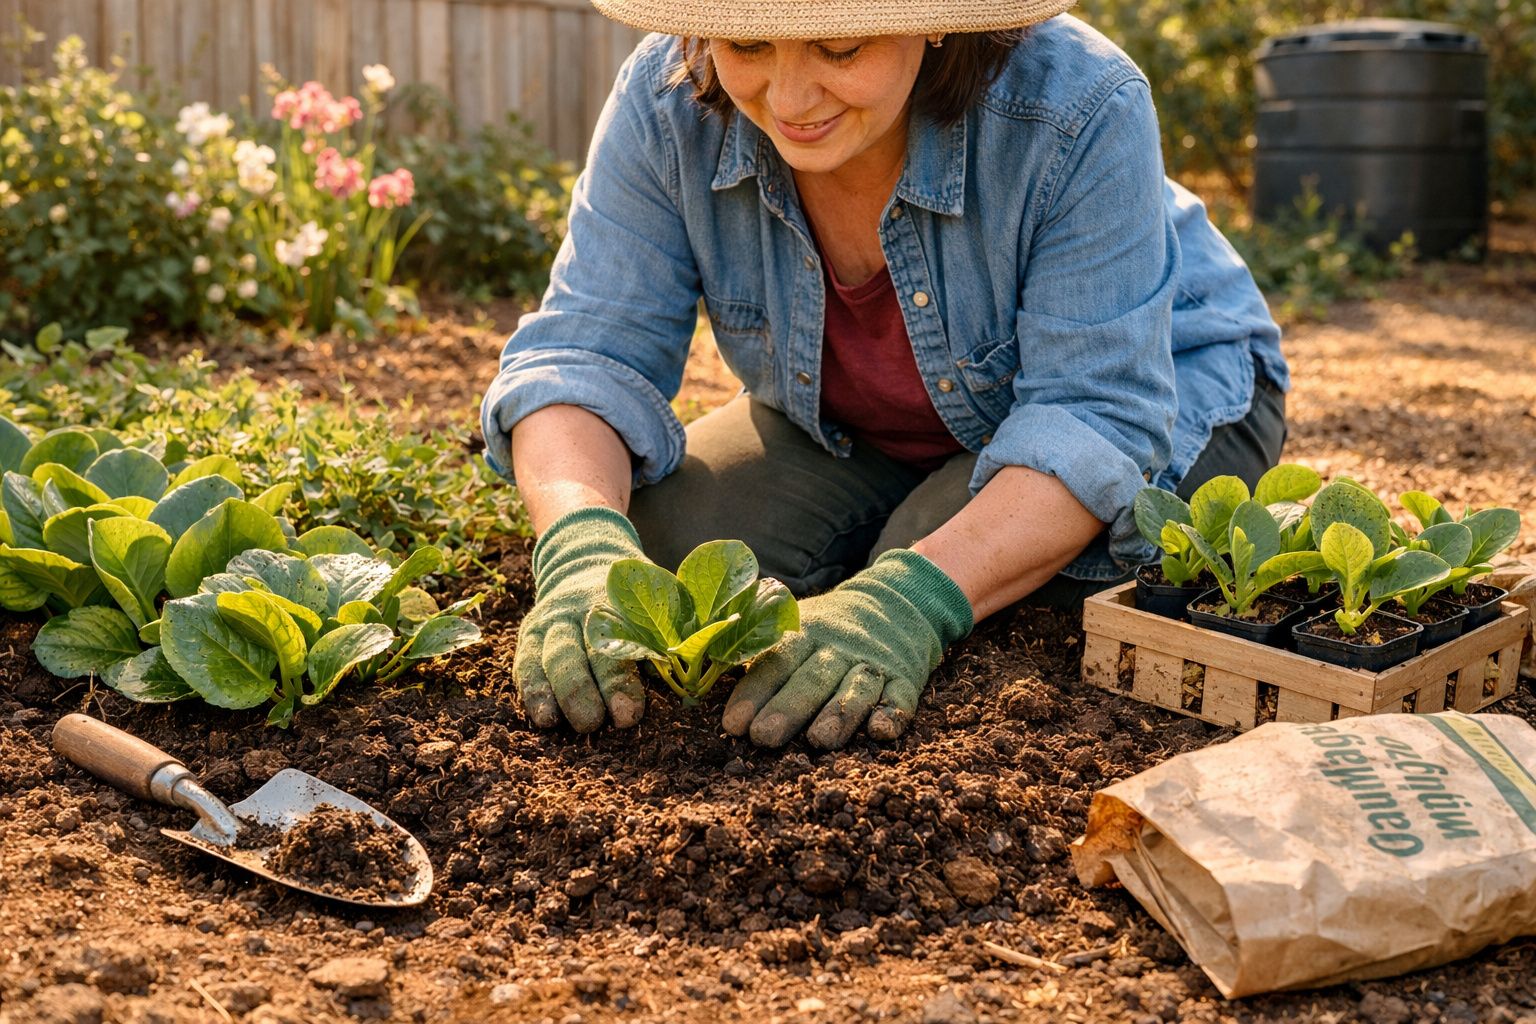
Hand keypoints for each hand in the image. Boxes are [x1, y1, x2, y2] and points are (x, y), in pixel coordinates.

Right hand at [513, 507, 647, 731]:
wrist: (587, 559)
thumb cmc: (636, 599)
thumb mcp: (657, 604)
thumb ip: (669, 638)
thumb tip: (686, 683)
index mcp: (616, 603)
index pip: (617, 647)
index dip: (620, 684)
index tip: (629, 716)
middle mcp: (579, 609)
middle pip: (577, 653)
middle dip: (583, 692)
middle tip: (593, 724)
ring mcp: (551, 620)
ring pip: (548, 657)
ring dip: (555, 693)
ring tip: (559, 724)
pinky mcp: (530, 632)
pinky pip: (525, 662)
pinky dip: (531, 690)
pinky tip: (541, 718)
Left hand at [722, 550, 972, 748]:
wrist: (897, 601)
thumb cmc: (828, 628)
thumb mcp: (794, 625)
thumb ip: (758, 649)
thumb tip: (701, 674)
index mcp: (806, 632)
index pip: (776, 661)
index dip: (754, 692)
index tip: (732, 725)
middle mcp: (840, 646)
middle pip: (812, 677)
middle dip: (788, 708)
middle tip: (763, 739)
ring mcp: (874, 662)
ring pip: (856, 687)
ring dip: (839, 714)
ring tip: (819, 741)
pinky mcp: (906, 678)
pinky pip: (901, 696)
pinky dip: (893, 713)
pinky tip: (881, 731)